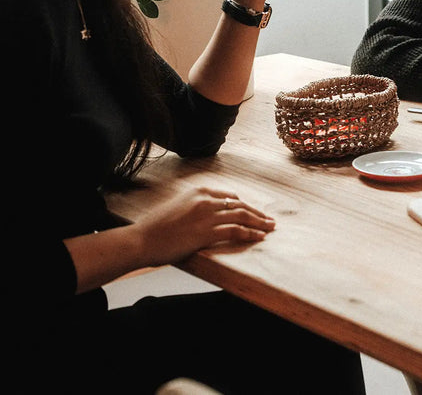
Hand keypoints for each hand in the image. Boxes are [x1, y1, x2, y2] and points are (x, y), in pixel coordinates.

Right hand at [137, 187, 274, 266]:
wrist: (142, 239)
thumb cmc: (156, 227)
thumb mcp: (177, 206)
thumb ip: (194, 206)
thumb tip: (205, 213)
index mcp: (199, 191)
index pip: (229, 196)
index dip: (243, 205)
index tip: (252, 211)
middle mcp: (206, 200)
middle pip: (239, 206)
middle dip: (257, 213)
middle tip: (269, 219)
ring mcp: (207, 215)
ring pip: (241, 217)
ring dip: (259, 223)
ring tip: (270, 227)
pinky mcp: (207, 232)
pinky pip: (235, 231)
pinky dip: (250, 233)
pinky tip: (259, 236)